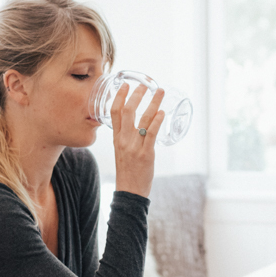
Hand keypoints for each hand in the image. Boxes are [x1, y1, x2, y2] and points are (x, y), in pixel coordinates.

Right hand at [112, 82, 164, 198]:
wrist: (129, 192)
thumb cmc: (128, 172)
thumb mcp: (121, 152)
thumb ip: (126, 139)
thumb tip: (137, 127)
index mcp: (116, 138)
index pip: (113, 112)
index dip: (119, 97)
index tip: (125, 85)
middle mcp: (123, 140)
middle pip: (127, 111)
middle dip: (137, 95)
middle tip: (146, 84)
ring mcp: (134, 146)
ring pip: (142, 119)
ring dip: (153, 103)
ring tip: (160, 92)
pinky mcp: (146, 154)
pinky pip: (150, 134)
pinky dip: (156, 121)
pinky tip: (162, 113)